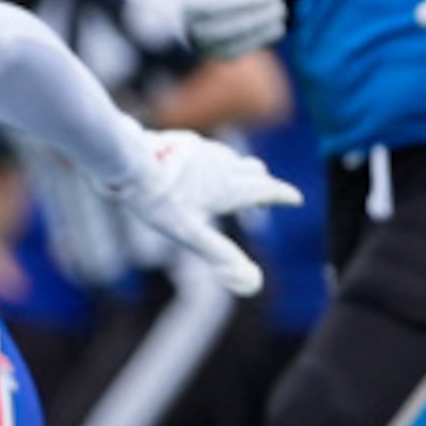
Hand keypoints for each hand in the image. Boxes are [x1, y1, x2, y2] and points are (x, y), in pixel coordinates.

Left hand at [124, 130, 298, 297]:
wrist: (128, 161)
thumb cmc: (159, 201)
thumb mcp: (190, 235)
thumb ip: (221, 255)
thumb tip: (253, 283)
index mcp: (230, 187)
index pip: (268, 189)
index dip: (283, 195)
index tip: (296, 199)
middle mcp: (223, 165)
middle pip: (254, 173)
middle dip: (264, 186)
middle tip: (266, 200)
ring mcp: (204, 150)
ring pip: (233, 159)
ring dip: (242, 173)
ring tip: (238, 185)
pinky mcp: (186, 142)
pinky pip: (211, 151)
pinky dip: (219, 163)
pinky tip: (204, 169)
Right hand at [178, 0, 288, 59]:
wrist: (206, 20)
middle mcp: (184, 6)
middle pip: (209, 4)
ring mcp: (194, 33)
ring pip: (220, 29)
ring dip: (254, 19)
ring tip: (281, 9)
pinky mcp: (210, 52)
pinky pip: (230, 48)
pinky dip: (256, 38)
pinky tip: (277, 26)